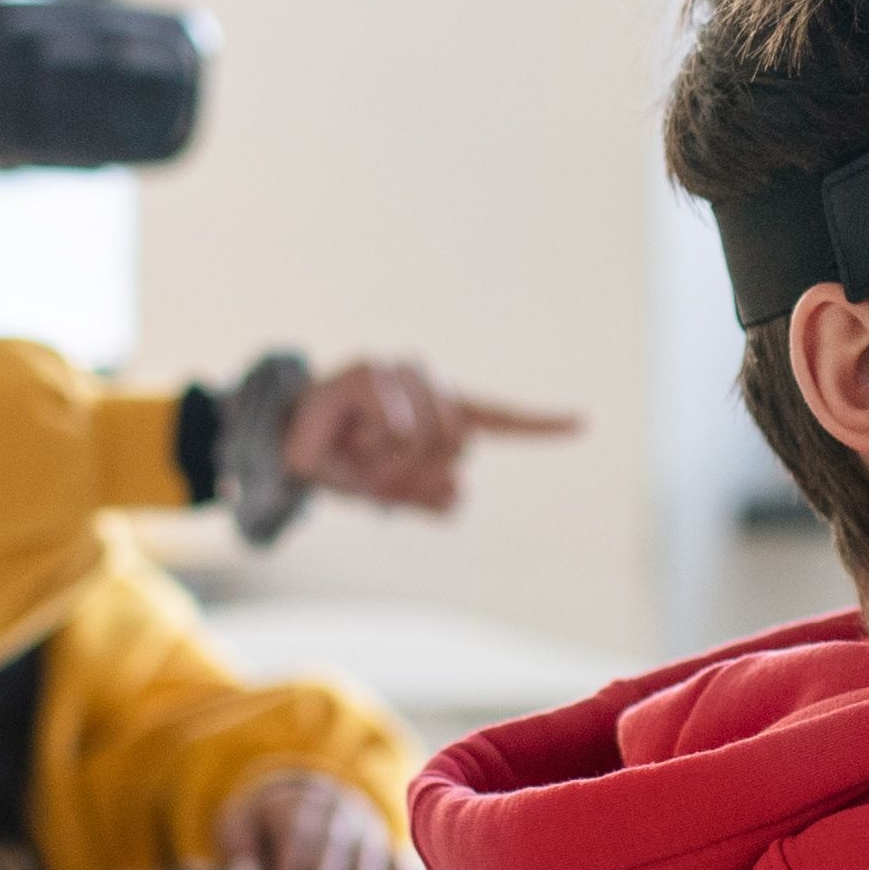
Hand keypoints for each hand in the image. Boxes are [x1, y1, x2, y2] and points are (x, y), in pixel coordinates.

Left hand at [208, 771, 406, 869]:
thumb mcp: (240, 828)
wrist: (297, 795)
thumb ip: (240, 853)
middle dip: (328, 869)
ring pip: (365, 842)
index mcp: (295, 799)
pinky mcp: (381, 838)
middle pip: (333, 836)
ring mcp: (361, 819)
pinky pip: (393, 853)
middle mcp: (334, 805)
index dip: (291, 862)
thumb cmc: (262, 825)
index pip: (296, 829)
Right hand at [286, 360, 581, 514]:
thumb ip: (430, 497)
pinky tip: (353, 435)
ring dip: (388, 462)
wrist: (285, 450)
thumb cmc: (341, 464)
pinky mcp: (371, 372)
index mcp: (440, 410)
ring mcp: (401, 372)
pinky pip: (397, 423)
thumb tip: (460, 490)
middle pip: (457, 443)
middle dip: (417, 473)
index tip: (583, 423)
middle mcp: (429, 383)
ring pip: (426, 437)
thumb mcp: (390, 493)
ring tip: (358, 452)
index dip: (540, 424)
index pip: (498, 419)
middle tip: (377, 473)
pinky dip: (375, 444)